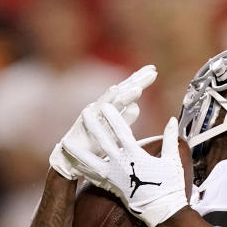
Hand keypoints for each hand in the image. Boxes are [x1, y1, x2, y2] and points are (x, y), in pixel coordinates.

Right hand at [49, 65, 156, 179]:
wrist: (73, 156)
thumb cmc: (96, 143)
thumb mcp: (116, 131)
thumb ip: (126, 118)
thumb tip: (137, 106)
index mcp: (113, 109)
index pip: (129, 92)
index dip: (140, 81)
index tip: (154, 71)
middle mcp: (104, 106)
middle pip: (124, 91)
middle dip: (138, 80)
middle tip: (153, 70)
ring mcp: (96, 111)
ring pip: (114, 99)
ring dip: (127, 91)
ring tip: (140, 86)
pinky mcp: (87, 119)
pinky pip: (98, 107)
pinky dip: (107, 97)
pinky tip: (115, 89)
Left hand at [64, 104, 187, 226]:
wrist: (163, 211)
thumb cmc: (170, 186)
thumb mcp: (172, 161)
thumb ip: (170, 139)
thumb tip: (172, 120)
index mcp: (136, 156)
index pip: (122, 132)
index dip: (113, 117)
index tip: (106, 105)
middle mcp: (121, 164)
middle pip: (103, 141)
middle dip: (93, 125)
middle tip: (84, 113)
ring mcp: (114, 176)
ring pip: (91, 161)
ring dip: (78, 150)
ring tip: (65, 142)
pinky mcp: (112, 186)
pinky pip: (94, 177)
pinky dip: (83, 170)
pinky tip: (74, 165)